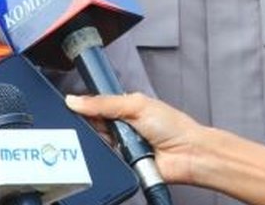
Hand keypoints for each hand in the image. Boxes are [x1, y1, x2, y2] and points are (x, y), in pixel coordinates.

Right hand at [65, 93, 202, 184]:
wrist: (190, 155)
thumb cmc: (174, 127)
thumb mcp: (136, 105)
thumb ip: (104, 103)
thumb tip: (75, 100)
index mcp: (124, 108)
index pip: (96, 104)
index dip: (86, 105)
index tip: (74, 105)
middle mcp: (122, 127)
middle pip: (93, 124)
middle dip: (93, 124)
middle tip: (104, 123)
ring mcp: (122, 146)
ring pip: (98, 143)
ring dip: (103, 141)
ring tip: (119, 139)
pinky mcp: (123, 164)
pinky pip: (106, 161)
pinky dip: (109, 157)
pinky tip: (117, 152)